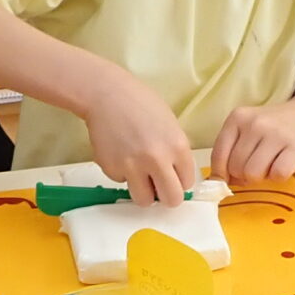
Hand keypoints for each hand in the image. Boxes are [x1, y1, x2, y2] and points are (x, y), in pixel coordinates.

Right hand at [80, 65, 197, 205]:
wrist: (107, 94)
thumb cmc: (140, 104)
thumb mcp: (170, 125)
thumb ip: (175, 153)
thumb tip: (177, 179)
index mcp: (177, 146)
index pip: (187, 183)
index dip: (179, 182)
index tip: (172, 178)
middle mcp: (157, 159)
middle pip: (171, 200)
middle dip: (166, 196)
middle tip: (159, 188)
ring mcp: (133, 166)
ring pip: (144, 200)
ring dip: (143, 191)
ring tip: (138, 174)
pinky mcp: (112, 169)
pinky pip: (122, 183)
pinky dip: (122, 174)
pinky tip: (120, 153)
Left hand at [211, 96, 294, 183]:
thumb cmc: (274, 128)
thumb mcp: (248, 130)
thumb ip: (231, 151)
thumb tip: (219, 182)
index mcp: (237, 118)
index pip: (218, 155)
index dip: (221, 174)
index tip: (228, 179)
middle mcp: (254, 123)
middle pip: (235, 168)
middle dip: (244, 176)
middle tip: (257, 168)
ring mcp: (275, 134)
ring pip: (253, 173)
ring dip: (261, 177)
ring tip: (270, 165)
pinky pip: (277, 175)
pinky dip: (279, 177)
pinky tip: (283, 165)